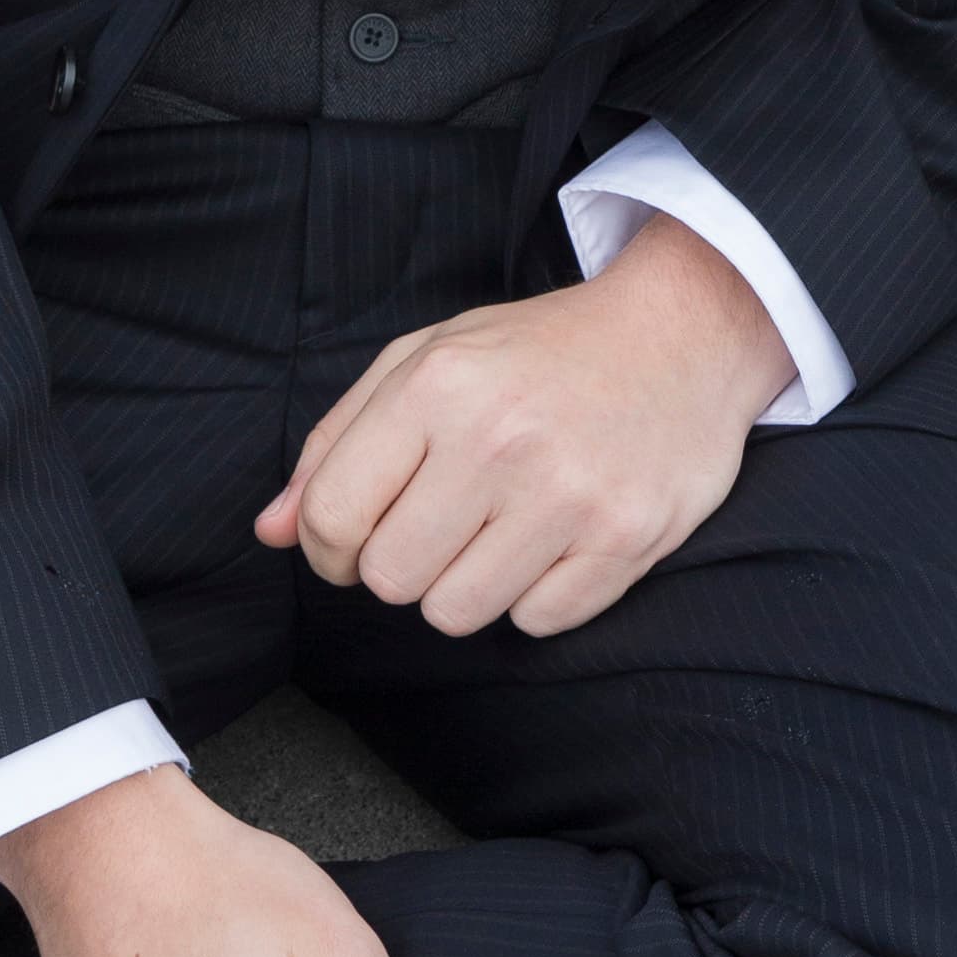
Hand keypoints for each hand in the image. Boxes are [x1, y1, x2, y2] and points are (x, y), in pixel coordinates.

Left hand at [258, 214, 789, 636]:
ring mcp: (569, 495)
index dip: (328, 546)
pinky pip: (535, 623)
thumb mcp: (427, 360)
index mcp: (439, 386)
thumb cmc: (542, 351)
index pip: (333, 517)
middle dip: (401, 564)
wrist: (684, 333)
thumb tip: (272, 532)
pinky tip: (554, 540)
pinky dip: (534, 596)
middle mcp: (501, 440)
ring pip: (456, 613)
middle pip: (390, 579)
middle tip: (441, 524)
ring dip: (465, 586)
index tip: (357, 536)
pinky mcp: (625, 539)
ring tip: (499, 530)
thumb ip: (338, 442)